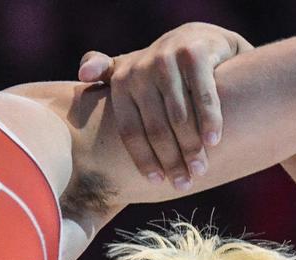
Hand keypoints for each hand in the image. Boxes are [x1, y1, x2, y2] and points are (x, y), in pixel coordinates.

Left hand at [77, 22, 251, 190]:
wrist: (197, 40)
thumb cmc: (159, 71)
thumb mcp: (129, 72)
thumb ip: (104, 74)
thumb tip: (82, 73)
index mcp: (121, 82)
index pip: (130, 132)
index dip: (143, 160)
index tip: (157, 182)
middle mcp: (140, 69)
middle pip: (156, 129)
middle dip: (171, 161)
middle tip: (184, 184)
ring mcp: (166, 60)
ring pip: (180, 118)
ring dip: (191, 149)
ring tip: (199, 170)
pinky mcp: (194, 54)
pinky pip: (202, 97)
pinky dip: (209, 121)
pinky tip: (213, 142)